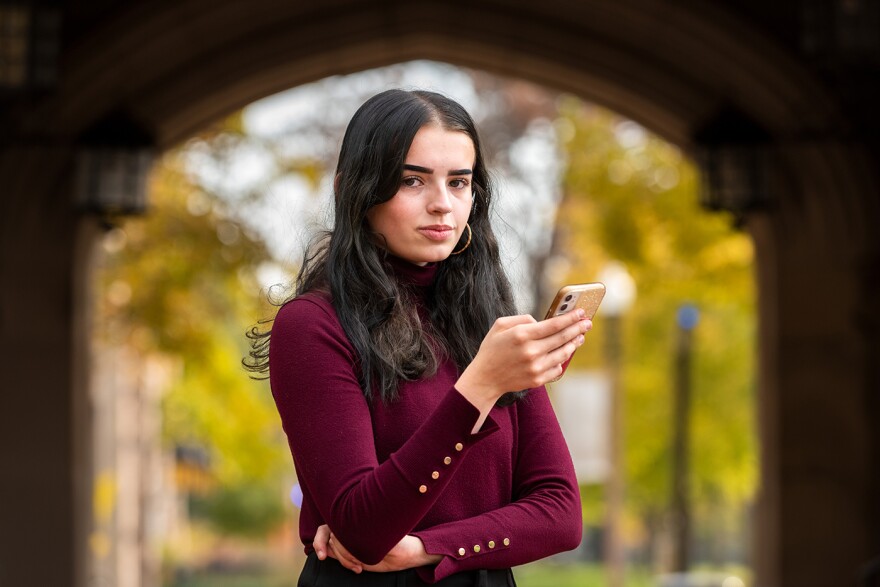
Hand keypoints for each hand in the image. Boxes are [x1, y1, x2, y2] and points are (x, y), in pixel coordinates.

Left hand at [313, 525, 440, 572]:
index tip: (322, 557)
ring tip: (359, 564)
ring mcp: (361, 521)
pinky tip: (362, 562)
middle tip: (354, 566)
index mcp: (349, 527)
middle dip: (339, 556)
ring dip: (346, 557)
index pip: (323, 530)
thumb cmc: (383, 554)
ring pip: (338, 539)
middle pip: (330, 537)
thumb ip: (338, 551)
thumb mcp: (356, 556)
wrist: (405, 553)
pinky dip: (351, 555)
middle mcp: (353, 521)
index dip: (318, 542)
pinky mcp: (367, 524)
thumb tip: (321, 550)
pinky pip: (350, 541)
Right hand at [457, 310, 590, 414]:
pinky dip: (562, 360)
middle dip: (578, 329)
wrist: (485, 378)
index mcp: (522, 335)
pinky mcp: (537, 380)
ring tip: (579, 337)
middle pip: (562, 338)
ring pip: (563, 353)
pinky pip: (557, 368)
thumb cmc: (492, 349)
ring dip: (574, 344)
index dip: (570, 318)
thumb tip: (541, 322)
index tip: (581, 312)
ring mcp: (535, 367)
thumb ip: (522, 319)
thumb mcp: (500, 326)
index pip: (554, 324)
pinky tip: (564, 354)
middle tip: (587, 323)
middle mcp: (531, 351)